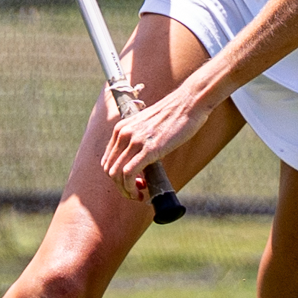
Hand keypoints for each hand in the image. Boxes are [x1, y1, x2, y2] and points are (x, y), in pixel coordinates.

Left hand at [100, 86, 210, 201]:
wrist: (189, 103)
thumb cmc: (174, 114)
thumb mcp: (148, 125)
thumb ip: (139, 139)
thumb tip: (141, 160)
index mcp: (121, 128)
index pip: (108, 160)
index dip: (117, 177)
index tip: (132, 183)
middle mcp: (123, 133)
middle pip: (109, 170)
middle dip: (121, 186)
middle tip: (136, 192)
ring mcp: (135, 140)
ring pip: (116, 174)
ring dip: (126, 190)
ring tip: (139, 195)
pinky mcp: (148, 149)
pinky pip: (129, 174)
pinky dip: (132, 188)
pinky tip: (142, 192)